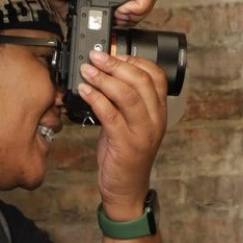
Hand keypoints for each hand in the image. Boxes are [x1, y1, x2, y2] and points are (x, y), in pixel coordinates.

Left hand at [76, 48, 168, 214]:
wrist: (126, 190)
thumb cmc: (125, 156)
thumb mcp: (130, 124)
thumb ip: (123, 102)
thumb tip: (105, 74)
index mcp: (159, 112)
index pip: (157, 76)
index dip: (135, 60)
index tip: (115, 52)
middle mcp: (155, 120)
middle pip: (141, 81)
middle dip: (115, 64)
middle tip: (95, 56)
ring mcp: (142, 133)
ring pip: (127, 95)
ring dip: (103, 78)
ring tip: (86, 70)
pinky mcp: (126, 145)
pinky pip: (110, 115)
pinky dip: (95, 98)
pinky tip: (84, 91)